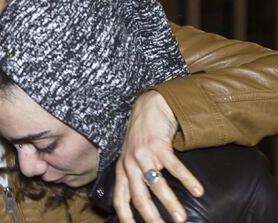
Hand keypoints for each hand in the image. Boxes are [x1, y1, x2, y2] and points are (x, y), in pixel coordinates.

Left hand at [114, 90, 203, 222]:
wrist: (148, 107)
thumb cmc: (141, 135)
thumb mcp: (131, 156)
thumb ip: (133, 175)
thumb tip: (143, 201)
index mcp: (122, 169)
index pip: (120, 199)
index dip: (126, 217)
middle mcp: (129, 164)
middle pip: (139, 197)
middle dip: (151, 217)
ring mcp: (143, 154)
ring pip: (156, 185)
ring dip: (170, 203)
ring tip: (181, 218)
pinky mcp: (158, 145)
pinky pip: (174, 167)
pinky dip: (187, 180)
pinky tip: (198, 191)